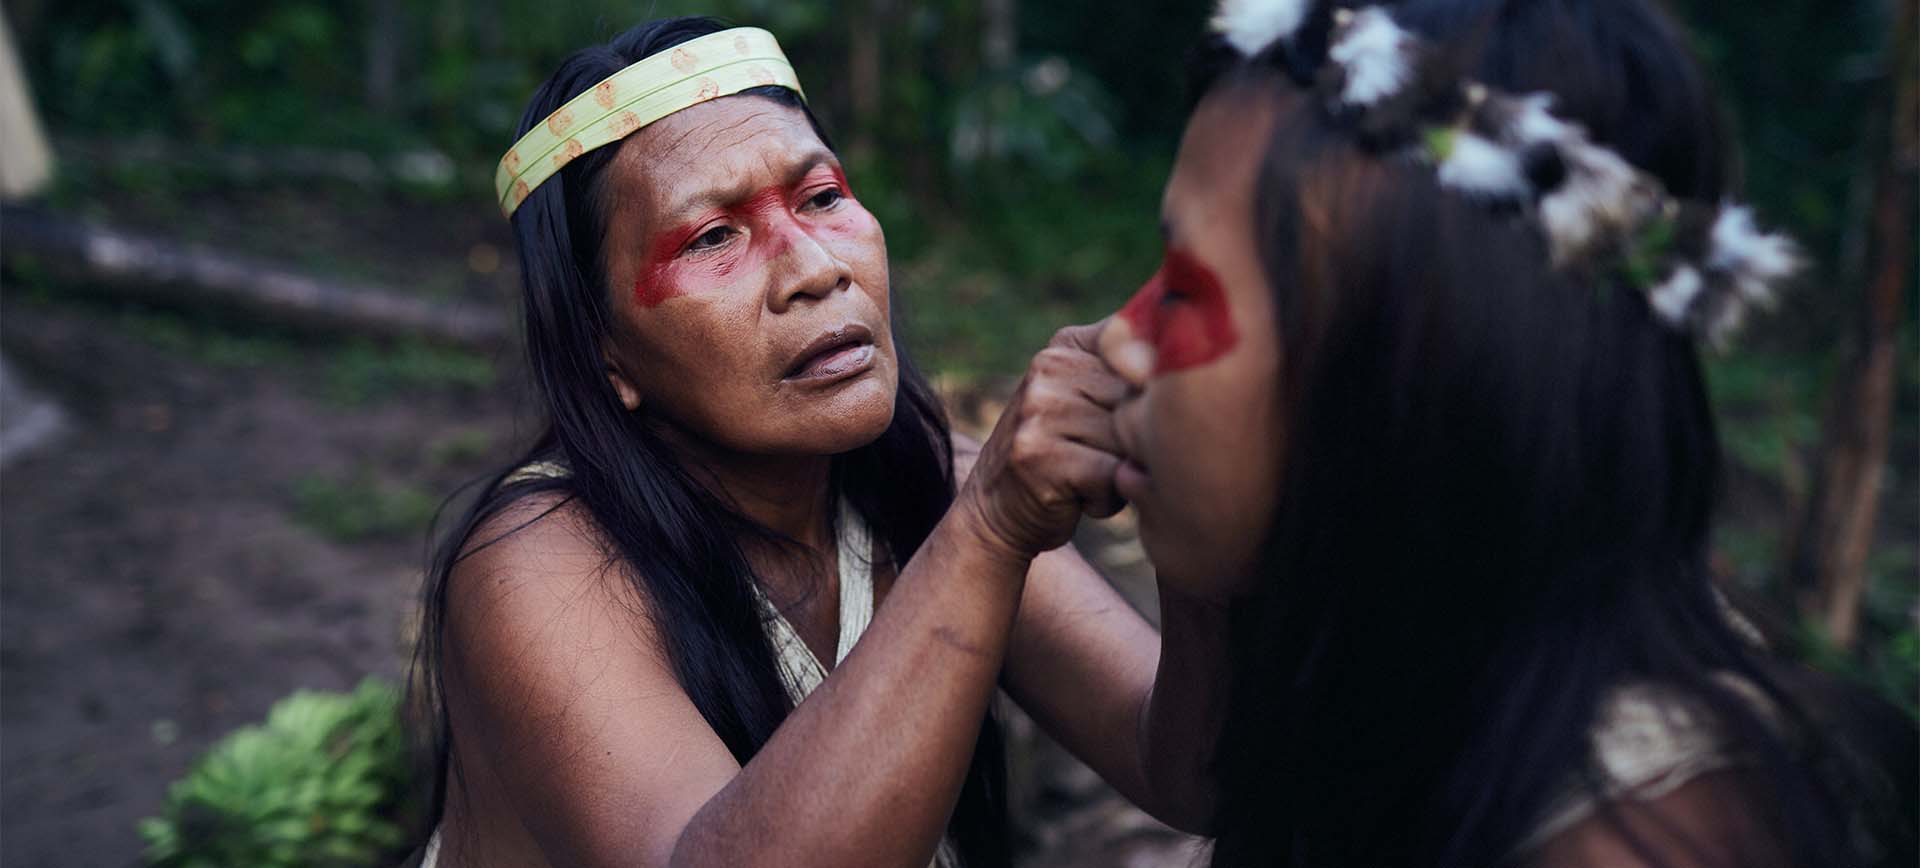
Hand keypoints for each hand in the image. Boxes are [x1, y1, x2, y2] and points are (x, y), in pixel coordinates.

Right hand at [959, 320, 1130, 558]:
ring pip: (1128, 439)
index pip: (1145, 355)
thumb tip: (1201, 370)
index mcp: (1066, 346)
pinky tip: (1081, 497)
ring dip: (1122, 472)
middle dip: (1136, 441)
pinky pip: (1112, 475)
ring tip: (1089, 477)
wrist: (996, 511)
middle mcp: (1048, 369)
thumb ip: (1132, 376)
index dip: (1152, 401)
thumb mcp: (1090, 402)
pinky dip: (1107, 498)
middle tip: (1102, 458)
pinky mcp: (1041, 456)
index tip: (1130, 423)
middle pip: (1140, 401)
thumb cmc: (1066, 457)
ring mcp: (1040, 411)